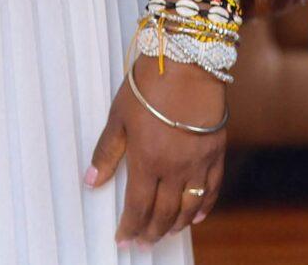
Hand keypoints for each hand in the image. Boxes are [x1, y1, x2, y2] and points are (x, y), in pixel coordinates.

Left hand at [88, 59, 225, 244]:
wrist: (187, 64)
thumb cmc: (148, 86)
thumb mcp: (118, 117)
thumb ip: (106, 152)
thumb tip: (91, 181)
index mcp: (147, 160)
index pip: (138, 207)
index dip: (129, 226)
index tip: (122, 239)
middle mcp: (175, 169)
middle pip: (164, 213)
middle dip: (151, 232)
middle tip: (142, 243)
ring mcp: (198, 163)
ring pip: (188, 207)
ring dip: (176, 225)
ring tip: (165, 233)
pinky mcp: (216, 154)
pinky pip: (212, 190)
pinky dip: (203, 208)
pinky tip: (195, 216)